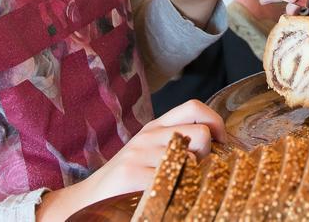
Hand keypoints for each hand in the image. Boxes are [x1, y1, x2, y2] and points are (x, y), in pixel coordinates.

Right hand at [34, 99, 224, 220]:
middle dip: (208, 156)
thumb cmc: (127, 181)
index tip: (222, 143)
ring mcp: (140, 154)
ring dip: (193, 178)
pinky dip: (178, 193)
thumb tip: (219, 148)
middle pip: (200, 134)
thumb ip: (178, 145)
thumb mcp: (151, 154)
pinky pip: (172, 182)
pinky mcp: (132, 175)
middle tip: (197, 172)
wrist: (86, 201)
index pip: (195, 107)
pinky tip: (169, 198)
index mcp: (156, 127)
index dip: (216, 122)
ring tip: (179, 187)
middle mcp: (149, 135)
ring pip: (190, 160)